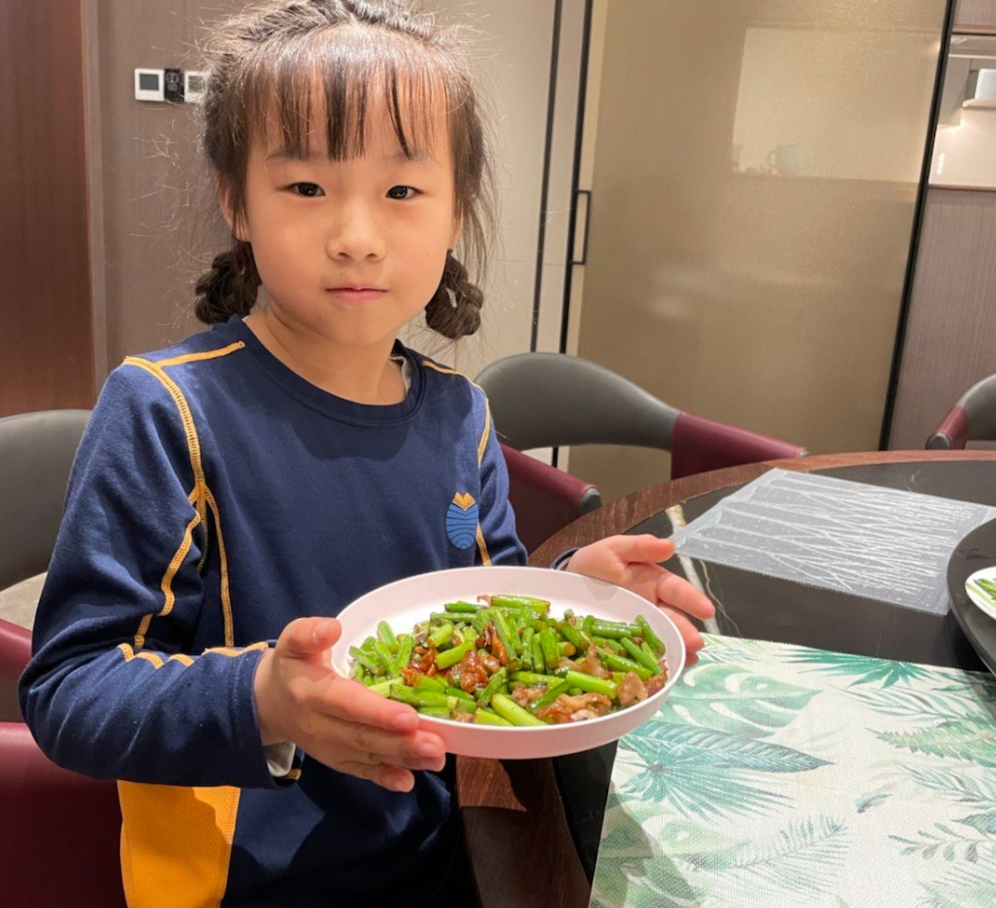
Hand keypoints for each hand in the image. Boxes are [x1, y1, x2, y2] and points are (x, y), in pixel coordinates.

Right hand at [253, 617, 445, 791]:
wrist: (270, 703)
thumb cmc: (291, 665)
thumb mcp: (293, 641)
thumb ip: (310, 632)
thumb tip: (333, 628)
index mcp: (312, 693)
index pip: (349, 705)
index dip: (379, 713)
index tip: (409, 717)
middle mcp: (320, 726)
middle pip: (364, 737)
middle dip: (402, 743)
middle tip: (437, 744)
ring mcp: (328, 748)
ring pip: (369, 756)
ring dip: (404, 760)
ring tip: (436, 759)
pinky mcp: (336, 759)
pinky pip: (361, 770)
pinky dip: (384, 778)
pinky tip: (408, 782)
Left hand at [565, 534, 714, 665]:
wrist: (568, 584)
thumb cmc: (596, 564)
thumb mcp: (614, 549)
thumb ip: (640, 547)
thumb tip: (669, 545)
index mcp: (653, 583)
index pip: (677, 591)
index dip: (692, 600)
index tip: (706, 610)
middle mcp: (652, 608)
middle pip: (673, 621)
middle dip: (686, 632)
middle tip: (695, 643)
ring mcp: (639, 628)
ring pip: (663, 641)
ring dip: (676, 651)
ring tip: (687, 660)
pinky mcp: (624, 643)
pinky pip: (641, 655)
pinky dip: (654, 665)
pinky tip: (663, 672)